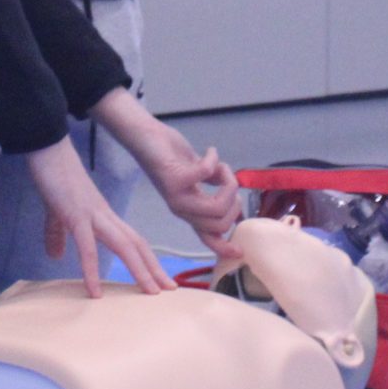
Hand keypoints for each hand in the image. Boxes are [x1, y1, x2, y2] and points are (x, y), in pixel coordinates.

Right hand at [24, 137, 173, 296]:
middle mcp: (104, 215)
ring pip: (124, 245)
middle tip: (169, 290)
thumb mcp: (56, 211)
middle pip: (136, 244)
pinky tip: (94, 291)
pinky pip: (87, 246)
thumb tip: (56, 255)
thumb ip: (58, 233)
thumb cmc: (53, 176)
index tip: (161, 280)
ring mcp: (92, 214)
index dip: (148, 260)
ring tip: (150, 292)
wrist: (47, 148)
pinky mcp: (75, 214)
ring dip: (139, 270)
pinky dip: (91, 270)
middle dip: (153, 268)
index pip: (133, 240)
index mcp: (103, 215)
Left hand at [89, 90, 242, 261]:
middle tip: (230, 182)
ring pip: (217, 207)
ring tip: (222, 167)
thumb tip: (236, 197)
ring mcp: (178, 196)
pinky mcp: (174, 179)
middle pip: (220, 225)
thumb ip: (215, 188)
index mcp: (189, 211)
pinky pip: (206, 175)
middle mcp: (183, 209)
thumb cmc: (173, 155)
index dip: (225, 247)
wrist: (145, 137)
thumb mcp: (198, 177)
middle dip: (235, 203)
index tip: (242, 250)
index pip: (208, 238)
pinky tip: (210, 151)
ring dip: (229, 184)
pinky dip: (214, 160)